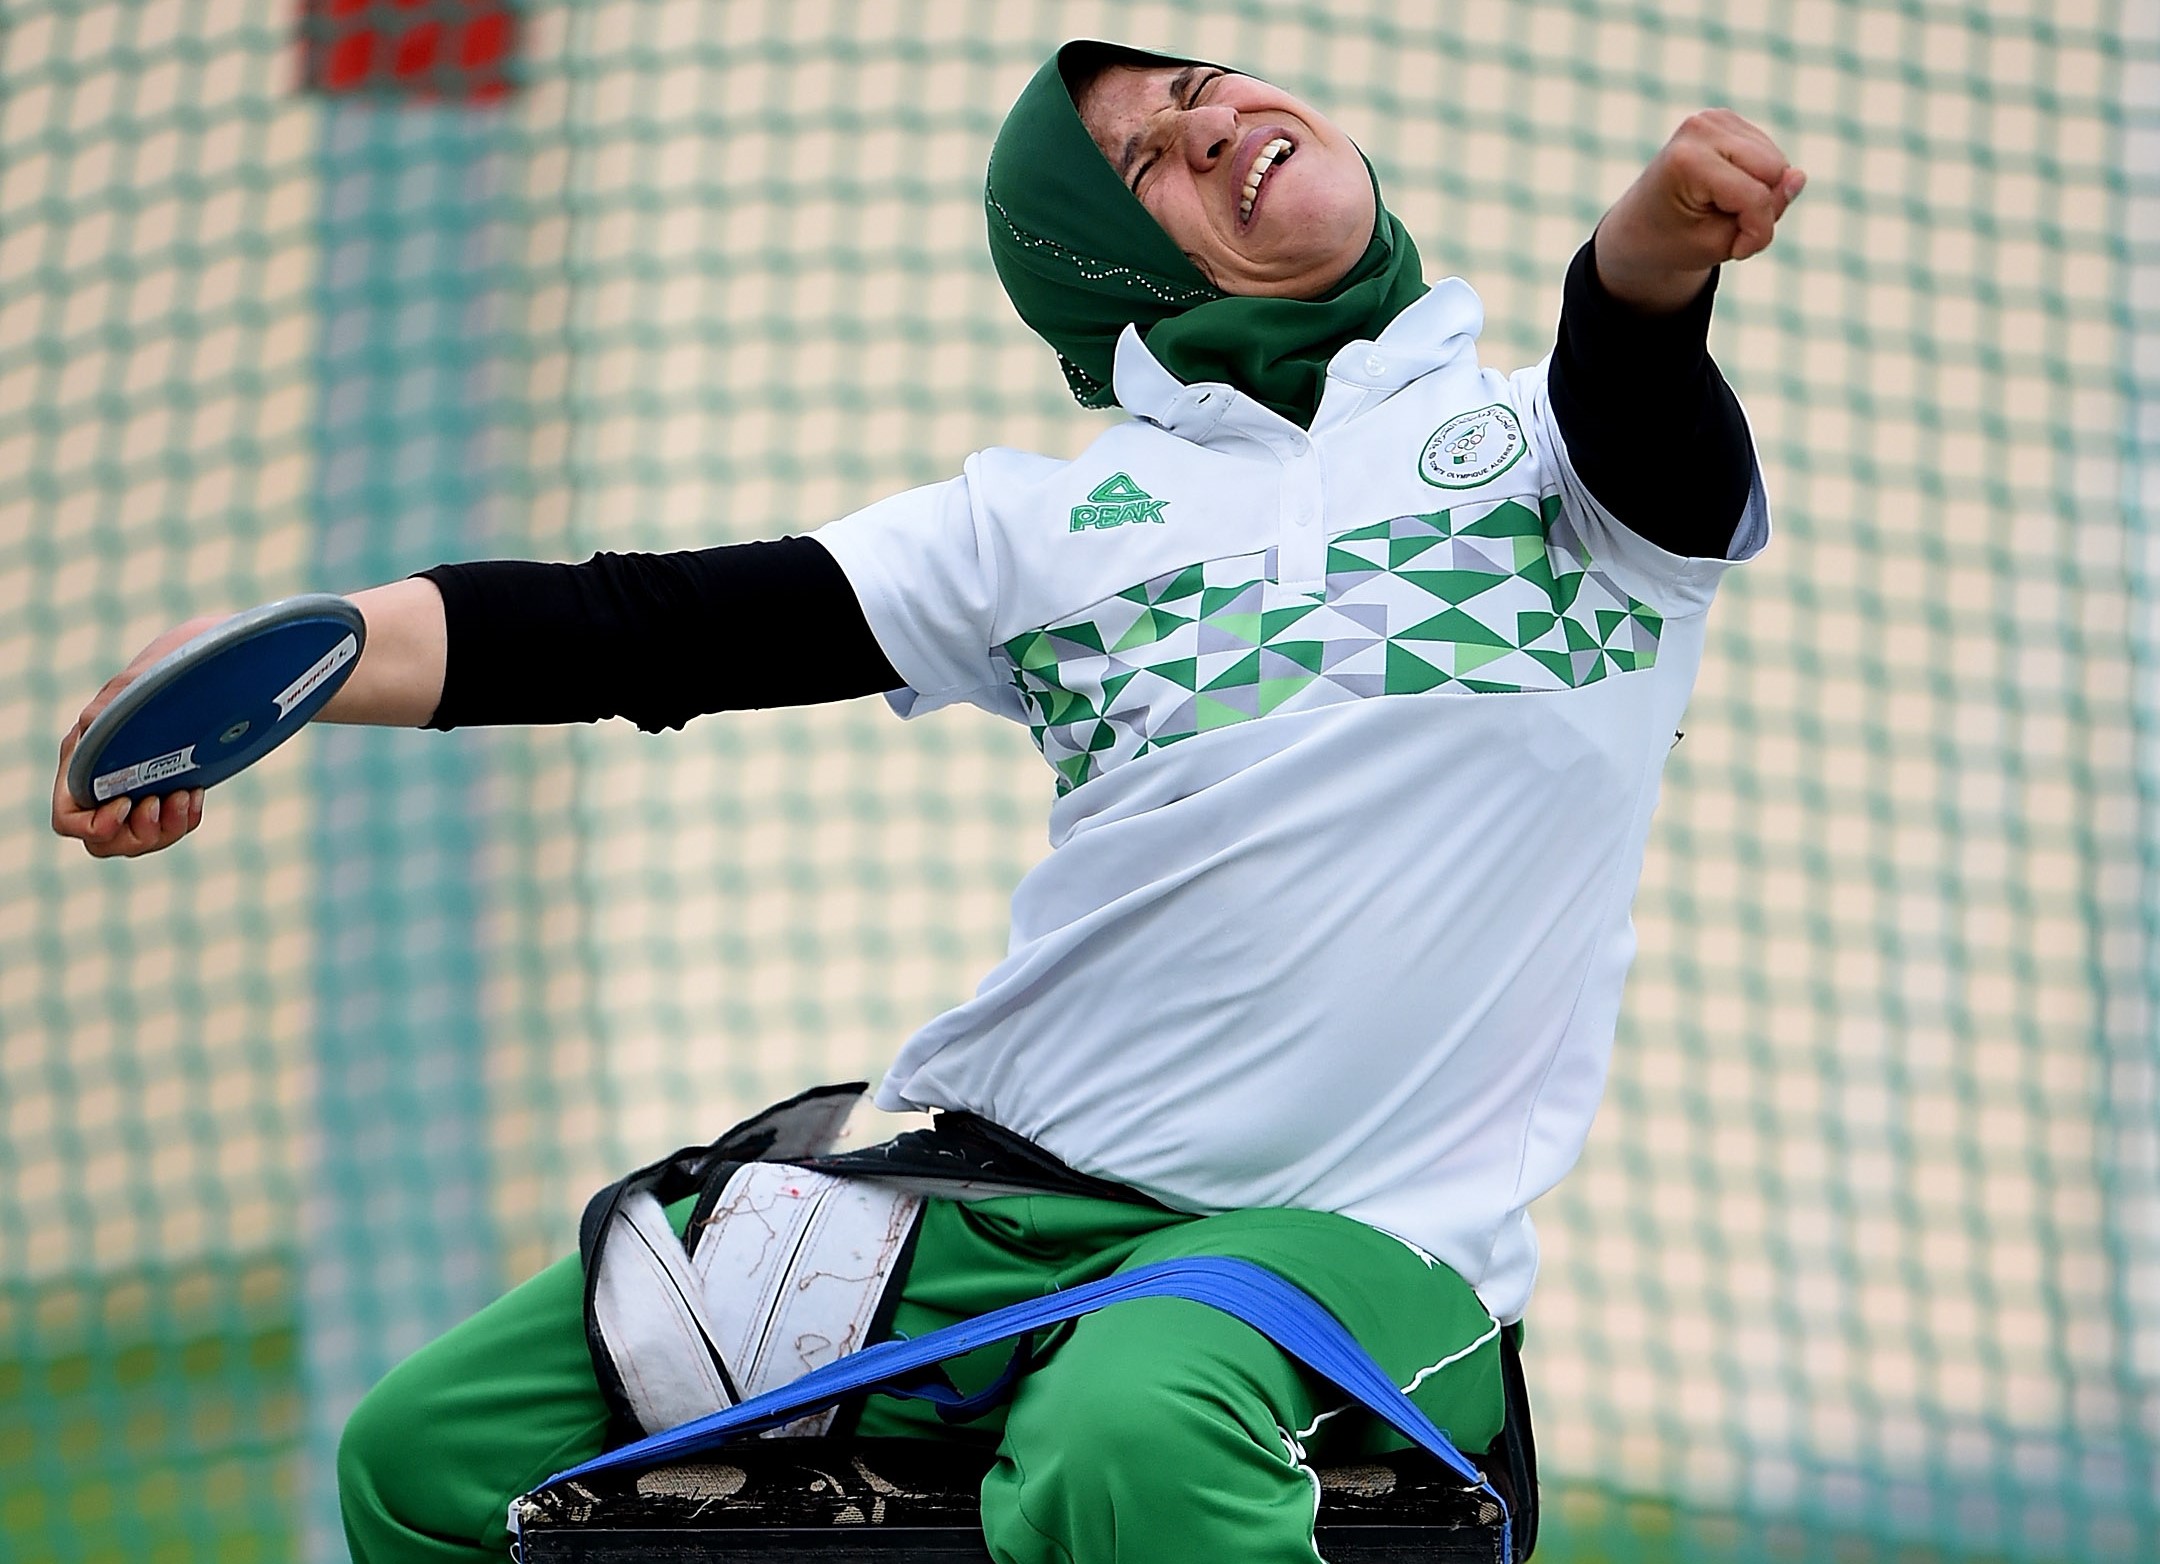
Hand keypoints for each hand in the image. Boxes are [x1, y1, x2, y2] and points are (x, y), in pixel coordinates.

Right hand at [51, 616, 220, 858]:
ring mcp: (137, 788)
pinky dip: (182, 820)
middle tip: (159, 803)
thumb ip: (109, 709)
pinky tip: (196, 795)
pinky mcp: (168, 790)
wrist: (212, 665)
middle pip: (102, 840)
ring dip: (161, 830)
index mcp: (83, 760)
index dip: (92, 825)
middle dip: (134, 834)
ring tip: (185, 797)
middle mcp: (103, 780)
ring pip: (136, 839)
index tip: (126, 804)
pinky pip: (167, 827)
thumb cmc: (168, 671)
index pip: (67, 818)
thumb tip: (91, 722)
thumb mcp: (135, 687)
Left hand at [1594, 108, 1804, 312]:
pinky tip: (1724, 187)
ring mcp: (1713, 118)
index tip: (1734, 253)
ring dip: (1758, 193)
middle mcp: (1700, 128)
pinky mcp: (1726, 119)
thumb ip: (1765, 211)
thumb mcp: (1719, 244)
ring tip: (1719, 206)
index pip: (1755, 196)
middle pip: (1775, 170)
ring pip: (1777, 162)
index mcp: (1688, 161)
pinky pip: (1769, 154)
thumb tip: (1799, 175)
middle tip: (1723, 225)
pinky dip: (1756, 178)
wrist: (1637, 226)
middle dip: (1761, 208)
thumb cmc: (1673, 241)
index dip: (1756, 233)